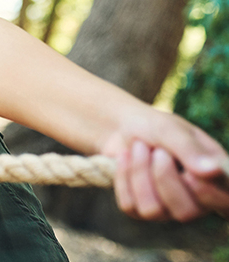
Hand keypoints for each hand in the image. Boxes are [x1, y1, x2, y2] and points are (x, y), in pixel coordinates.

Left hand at [107, 111, 228, 221]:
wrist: (121, 127)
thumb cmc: (155, 127)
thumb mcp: (171, 130)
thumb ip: (190, 150)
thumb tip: (213, 172)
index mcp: (216, 179)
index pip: (225, 203)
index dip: (208, 194)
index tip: (189, 172)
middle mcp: (196, 200)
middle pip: (186, 212)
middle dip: (164, 177)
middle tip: (158, 150)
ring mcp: (167, 209)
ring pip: (153, 210)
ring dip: (140, 172)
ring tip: (138, 147)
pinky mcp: (139, 209)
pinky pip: (129, 205)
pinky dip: (124, 176)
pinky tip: (125, 157)